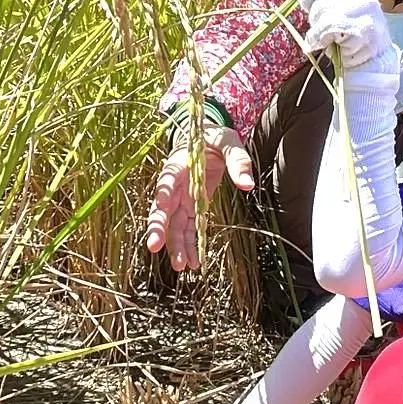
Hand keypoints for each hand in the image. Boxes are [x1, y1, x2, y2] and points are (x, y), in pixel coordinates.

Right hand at [146, 125, 253, 270]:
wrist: (206, 138)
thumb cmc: (214, 138)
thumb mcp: (228, 142)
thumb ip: (237, 161)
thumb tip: (248, 185)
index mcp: (180, 165)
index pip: (167, 182)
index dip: (162, 196)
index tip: (160, 209)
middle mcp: (175, 185)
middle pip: (162, 208)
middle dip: (158, 228)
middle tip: (154, 247)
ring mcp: (180, 199)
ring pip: (172, 224)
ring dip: (174, 244)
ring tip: (180, 266)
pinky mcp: (189, 207)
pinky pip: (185, 229)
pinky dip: (188, 245)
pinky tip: (193, 262)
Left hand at [294, 0, 390, 69]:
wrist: (370, 56)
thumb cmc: (346, 25)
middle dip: (307, 5)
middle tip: (316, 18)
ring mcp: (363, 4)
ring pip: (319, 9)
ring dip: (315, 26)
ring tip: (326, 33)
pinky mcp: (362, 26)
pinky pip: (326, 27)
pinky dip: (319, 38)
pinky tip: (324, 42)